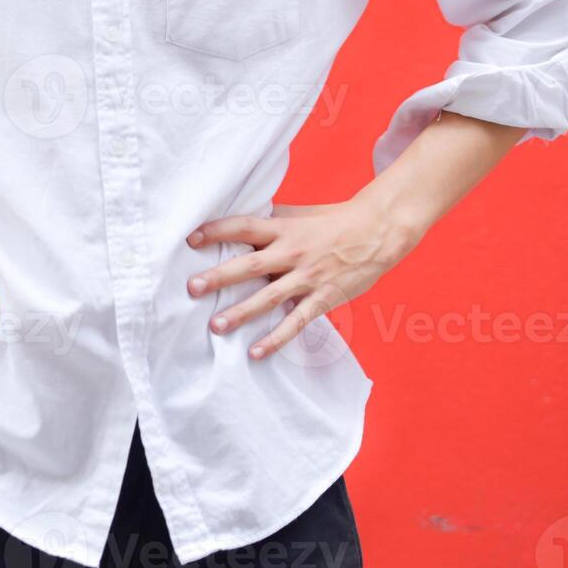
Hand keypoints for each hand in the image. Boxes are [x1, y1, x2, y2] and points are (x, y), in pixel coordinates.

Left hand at [184, 198, 421, 359]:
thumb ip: (268, 222)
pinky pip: (296, 322)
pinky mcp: (323, 298)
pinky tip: (255, 353)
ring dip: (241, 313)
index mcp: (283, 228)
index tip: (190, 239)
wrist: (378, 231)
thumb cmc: (332, 221)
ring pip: (269, 297)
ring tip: (215, 326)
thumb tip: (234, 227)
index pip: (243, 227)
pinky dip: (276, 339)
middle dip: (219, 277)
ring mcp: (307, 277)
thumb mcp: (298, 214)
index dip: (216, 231)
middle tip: (192, 288)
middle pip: (250, 265)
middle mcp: (292, 252)